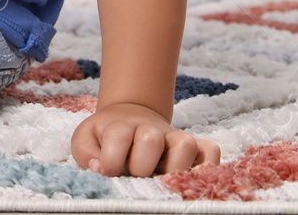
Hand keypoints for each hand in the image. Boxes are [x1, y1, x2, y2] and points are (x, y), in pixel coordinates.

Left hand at [71, 102, 220, 175]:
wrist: (130, 119)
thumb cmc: (106, 138)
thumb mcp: (86, 142)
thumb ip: (86, 155)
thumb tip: (101, 169)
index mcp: (121, 126)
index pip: (118, 136)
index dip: (110, 160)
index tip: (107, 171)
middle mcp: (150, 129)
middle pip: (150, 140)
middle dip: (140, 166)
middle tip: (135, 176)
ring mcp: (175, 136)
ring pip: (185, 145)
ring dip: (173, 167)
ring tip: (162, 180)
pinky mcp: (195, 147)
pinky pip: (211, 151)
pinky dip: (207, 166)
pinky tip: (190, 179)